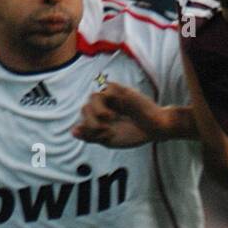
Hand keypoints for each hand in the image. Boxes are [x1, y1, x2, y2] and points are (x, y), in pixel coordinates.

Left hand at [72, 82, 194, 146]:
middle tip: (104, 130)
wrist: (154, 129)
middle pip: (85, 108)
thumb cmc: (134, 134)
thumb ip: (91, 136)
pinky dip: (108, 100)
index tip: (100, 136)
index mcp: (99, 118)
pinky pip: (107, 88)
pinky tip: (115, 112)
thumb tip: (72, 132)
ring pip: (93, 97)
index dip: (86, 127)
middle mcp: (103, 107)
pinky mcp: (122, 91)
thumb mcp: (109, 140)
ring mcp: (112, 98)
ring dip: (97, 111)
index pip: (83, 118)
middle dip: (91, 121)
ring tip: (109, 119)